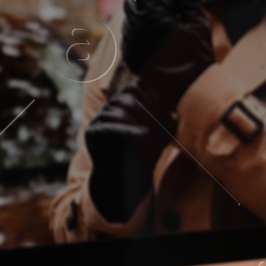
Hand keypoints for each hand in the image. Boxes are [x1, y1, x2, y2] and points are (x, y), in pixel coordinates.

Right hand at [84, 86, 169, 222]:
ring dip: (138, 119)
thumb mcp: (158, 133)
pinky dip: (127, 130)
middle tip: (161, 119)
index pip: (134, 88)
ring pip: (117, 111)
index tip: (165, 110)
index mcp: (122, 105)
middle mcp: (108, 109)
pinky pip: (108, 127)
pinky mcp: (92, 134)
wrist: (125, 177)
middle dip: (145, 108)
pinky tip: (143, 135)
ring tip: (154, 130)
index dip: (150, 96)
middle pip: (125, 98)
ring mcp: (98, 120)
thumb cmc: (143, 153)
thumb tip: (174, 112)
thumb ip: (163, 118)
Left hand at [120, 0, 213, 118]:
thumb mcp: (197, 23)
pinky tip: (150, 28)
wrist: (183, 92)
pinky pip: (130, 31)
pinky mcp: (130, 53)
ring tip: (150, 5)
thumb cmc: (195, 57)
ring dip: (138, 7)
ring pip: (129, 15)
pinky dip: (137, 23)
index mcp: (152, 14)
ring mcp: (130, 40)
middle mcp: (136, 24)